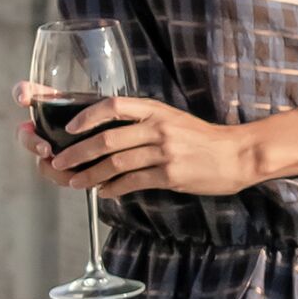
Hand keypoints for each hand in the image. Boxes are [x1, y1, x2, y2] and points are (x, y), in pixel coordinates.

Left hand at [31, 96, 261, 198]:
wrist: (237, 155)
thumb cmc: (204, 139)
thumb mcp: (174, 120)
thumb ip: (146, 124)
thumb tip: (111, 138)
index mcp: (157, 110)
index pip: (114, 106)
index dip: (88, 116)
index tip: (70, 128)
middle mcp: (158, 128)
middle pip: (107, 139)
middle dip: (78, 152)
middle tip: (60, 162)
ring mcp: (165, 152)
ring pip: (116, 164)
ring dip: (90, 175)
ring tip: (75, 182)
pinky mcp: (171, 175)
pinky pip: (133, 182)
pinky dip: (114, 188)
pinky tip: (104, 193)